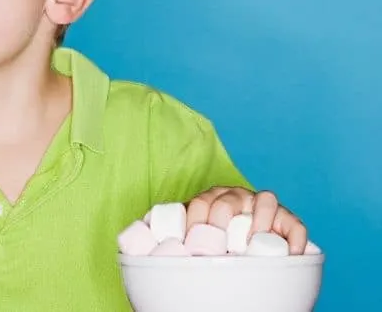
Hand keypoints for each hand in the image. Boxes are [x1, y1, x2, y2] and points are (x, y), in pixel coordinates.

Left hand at [185, 187, 307, 253]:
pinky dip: (295, 238)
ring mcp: (262, 205)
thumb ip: (181, 241)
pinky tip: (291, 253)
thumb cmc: (213, 243)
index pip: (200, 203)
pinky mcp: (286, 220)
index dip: (194, 222)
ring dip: (259, 221)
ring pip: (265, 201)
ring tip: (251, 245)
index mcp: (211, 198)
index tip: (188, 243)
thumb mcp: (195, 236)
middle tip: (217, 246)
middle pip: (228, 202)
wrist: (241, 242)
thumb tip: (162, 261)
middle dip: (220, 222)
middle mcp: (237, 196)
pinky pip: (294, 225)